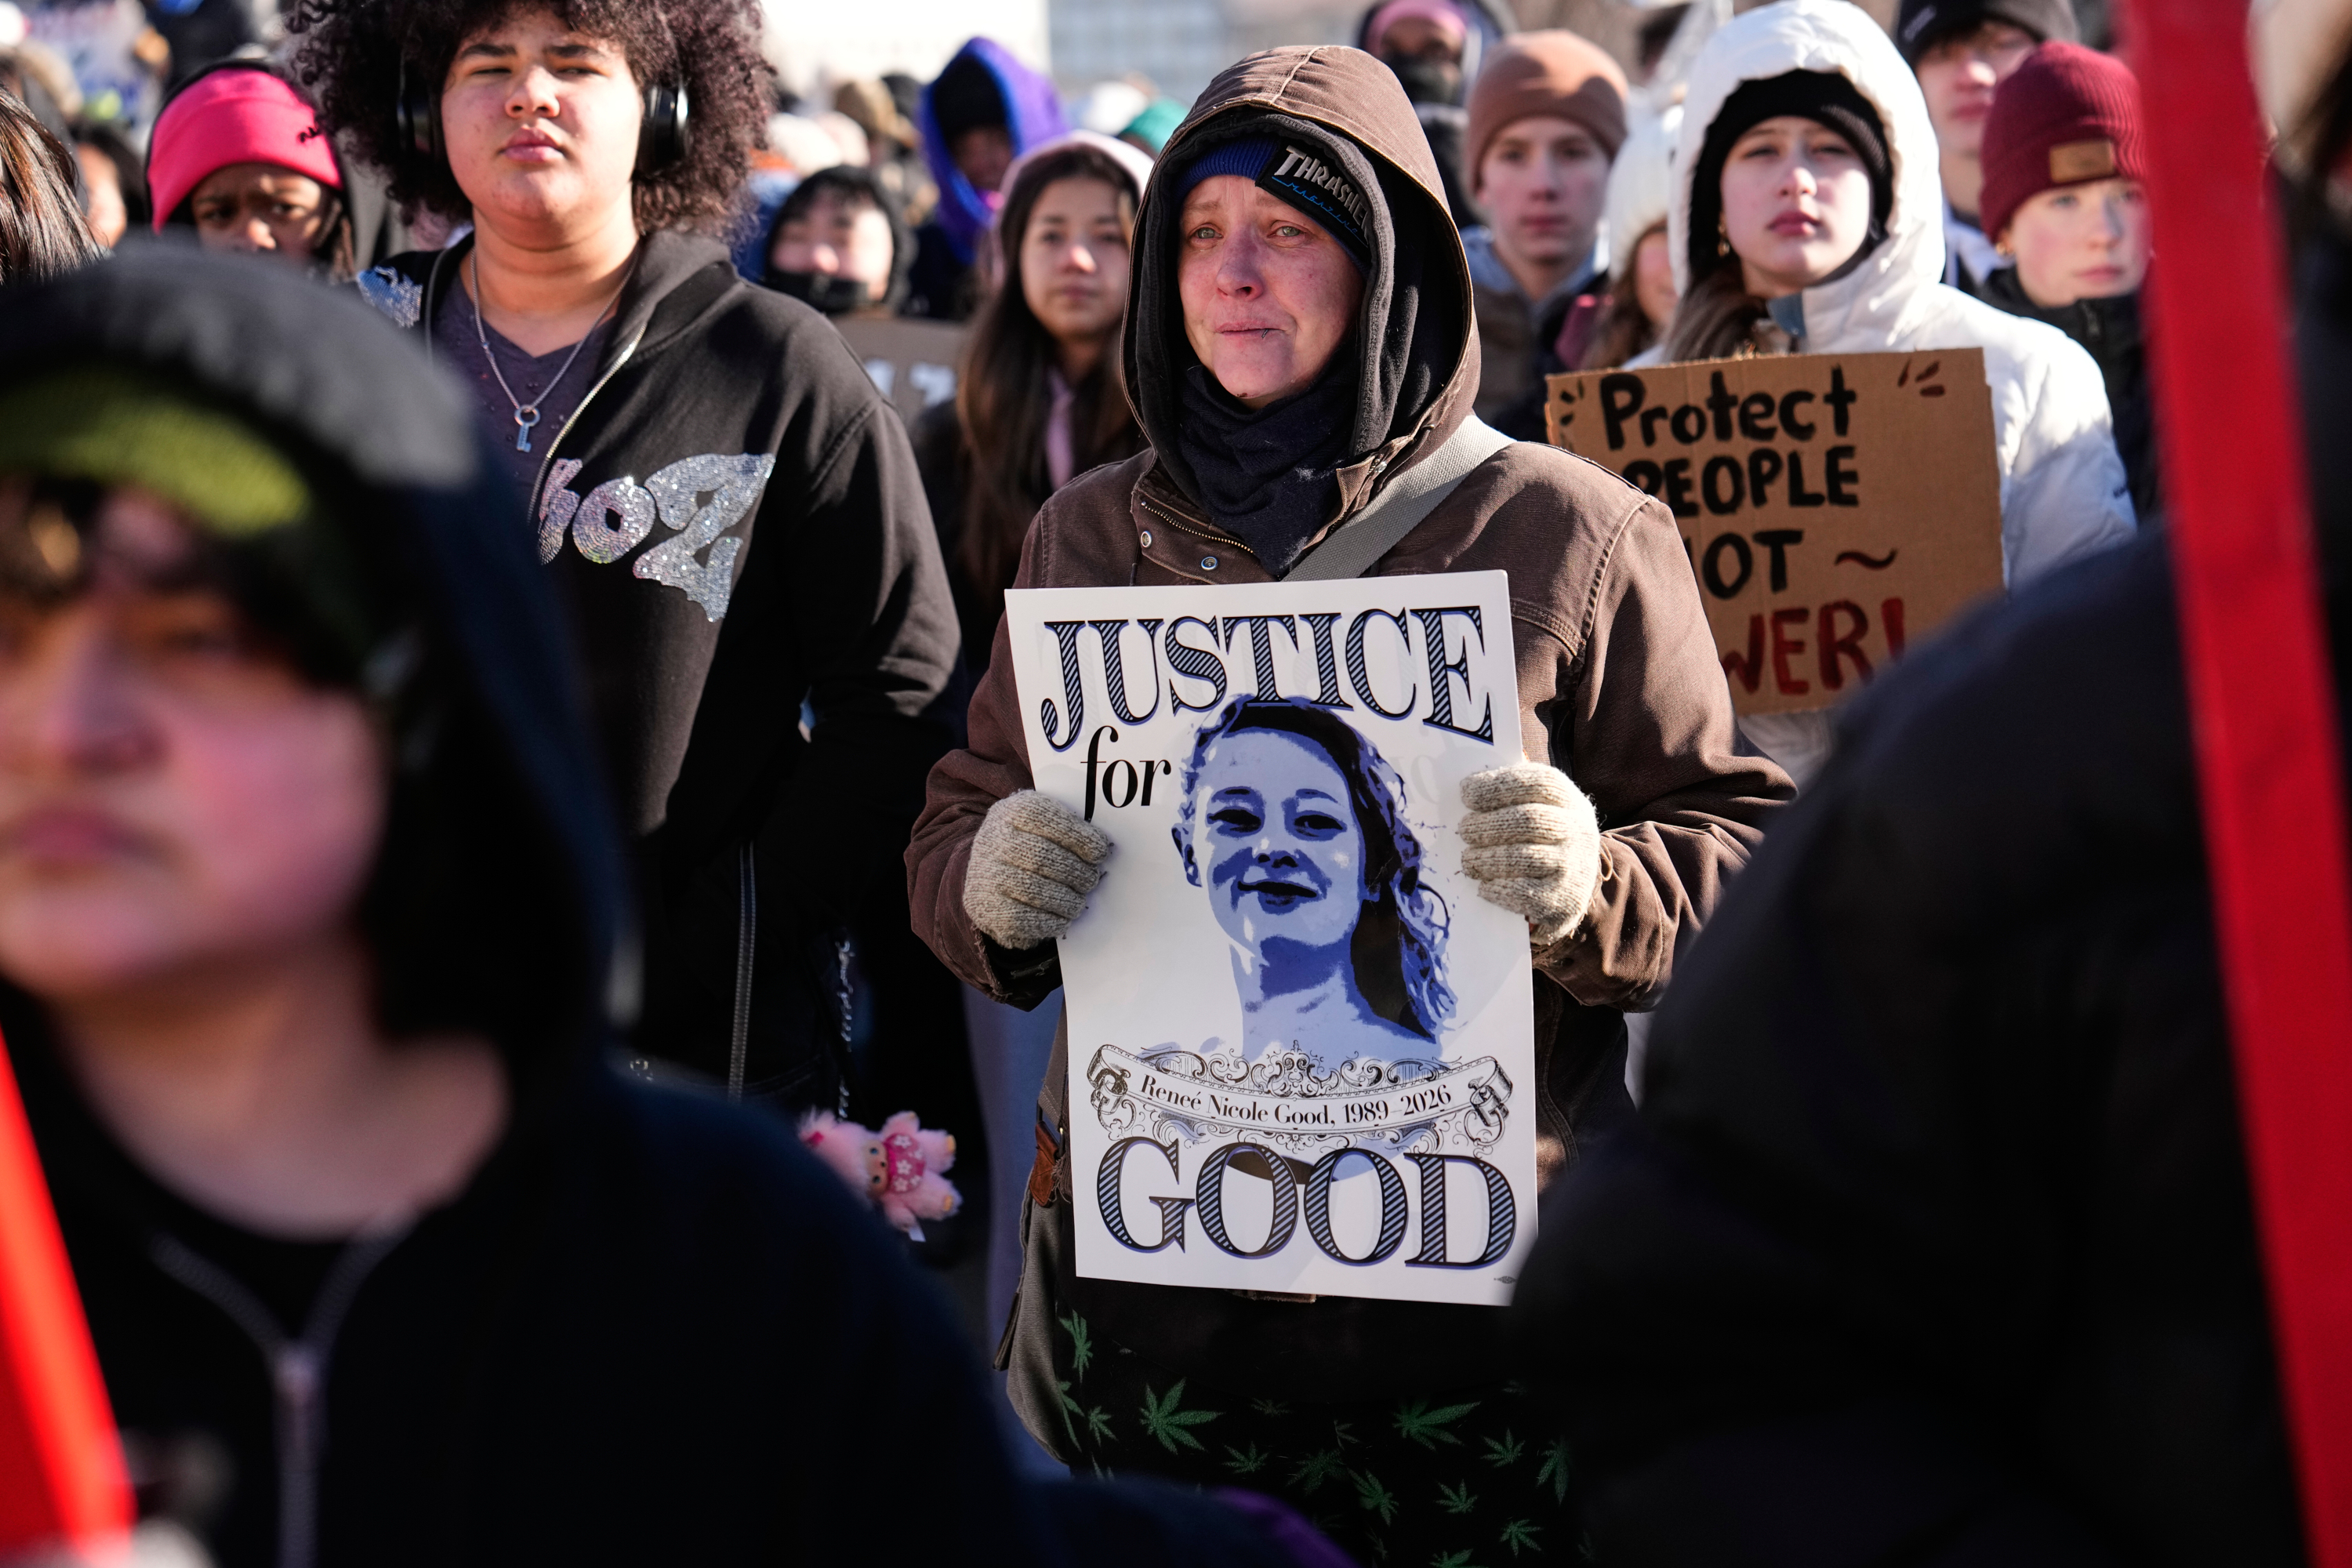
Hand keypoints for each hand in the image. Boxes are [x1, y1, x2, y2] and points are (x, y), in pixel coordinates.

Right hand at [962, 790, 1111, 949]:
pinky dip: (1051, 921)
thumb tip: (1102, 848)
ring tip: (1078, 902)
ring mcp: (987, 874)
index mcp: (1013, 811)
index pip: (1045, 818)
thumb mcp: (1045, 825)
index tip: (1100, 853)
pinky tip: (1063, 918)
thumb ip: (1070, 829)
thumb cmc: (1031, 844)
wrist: (990, 873)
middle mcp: (994, 839)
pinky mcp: (987, 906)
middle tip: (1091, 881)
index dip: (1077, 836)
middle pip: (1042, 857)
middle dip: (1076, 872)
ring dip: (1067, 900)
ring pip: (1035, 890)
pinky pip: (1024, 918)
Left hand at [1459, 762, 1601, 947]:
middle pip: (1529, 820)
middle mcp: (1579, 831)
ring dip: (1486, 858)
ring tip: (1468, 860)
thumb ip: (1511, 792)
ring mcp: (1575, 867)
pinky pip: (1525, 893)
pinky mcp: (1564, 901)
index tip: (1466, 793)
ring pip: (1524, 858)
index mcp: (1569, 800)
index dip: (1499, 785)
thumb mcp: (1539, 808)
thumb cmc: (1542, 839)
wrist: (1573, 888)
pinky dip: (1497, 888)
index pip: (1539, 782)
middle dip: (1488, 825)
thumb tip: (1469, 783)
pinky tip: (1484, 885)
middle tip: (1464, 830)